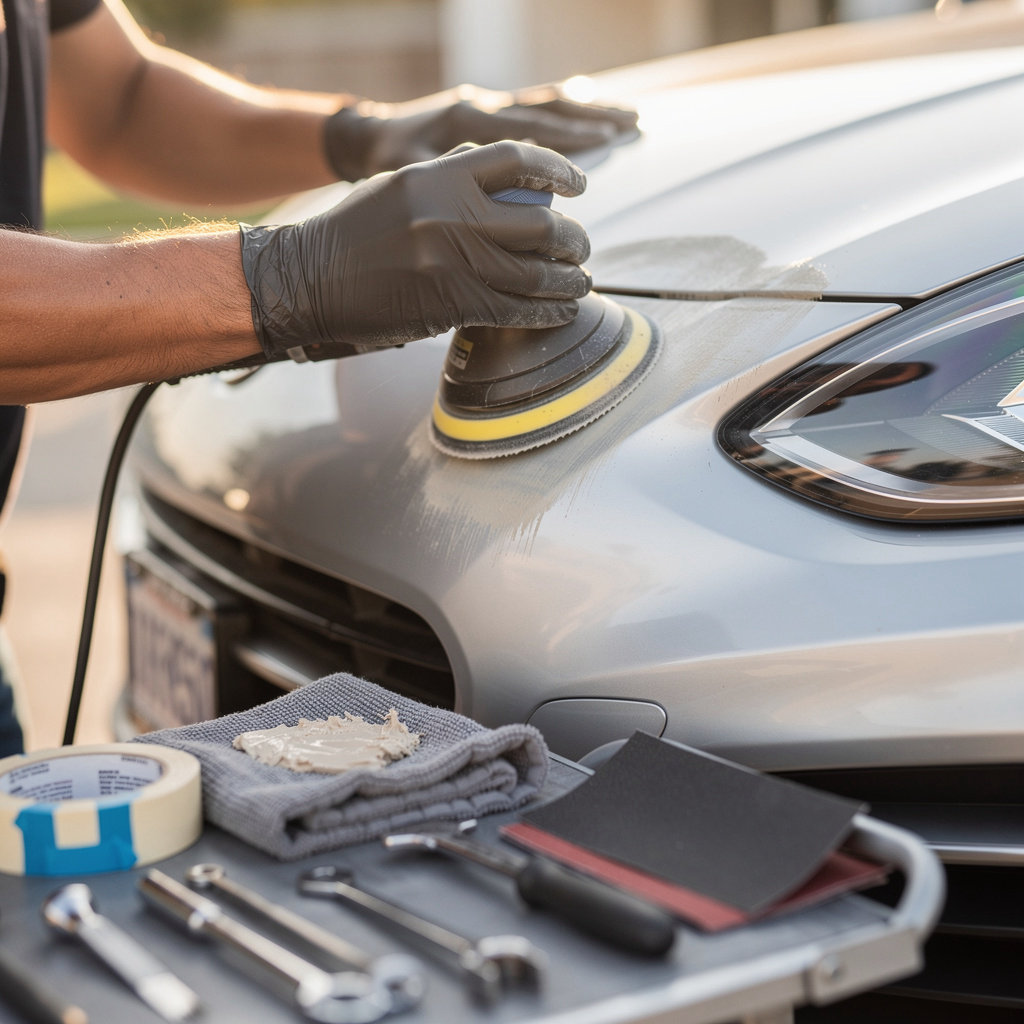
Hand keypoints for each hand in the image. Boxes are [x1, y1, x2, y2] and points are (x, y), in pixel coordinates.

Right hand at [240, 141, 591, 360]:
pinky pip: (515, 310)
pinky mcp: (451, 305)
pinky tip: (560, 311)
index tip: (578, 185)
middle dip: (573, 239)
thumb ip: (448, 178)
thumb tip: (500, 174)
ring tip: (580, 282)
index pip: (515, 158)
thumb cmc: (353, 233)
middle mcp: (450, 215)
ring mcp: (453, 262)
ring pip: (536, 273)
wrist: (309, 279)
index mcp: (437, 176)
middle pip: (541, 223)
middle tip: (580, 248)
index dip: (557, 169)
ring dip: (569, 281)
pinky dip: (546, 312)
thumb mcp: (398, 185)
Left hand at [324, 82, 637, 181]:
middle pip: (542, 115)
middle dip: (586, 128)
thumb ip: (444, 203)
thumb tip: (484, 243)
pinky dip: (569, 106)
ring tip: (629, 119)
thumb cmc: (384, 173)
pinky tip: (597, 111)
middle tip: (623, 135)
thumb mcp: (405, 188)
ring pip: (545, 103)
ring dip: (588, 111)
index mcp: (459, 130)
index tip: (586, 183)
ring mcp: (484, 103)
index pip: (520, 142)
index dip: (557, 158)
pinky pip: (535, 102)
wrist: (366, 139)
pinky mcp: (489, 105)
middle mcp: (476, 109)